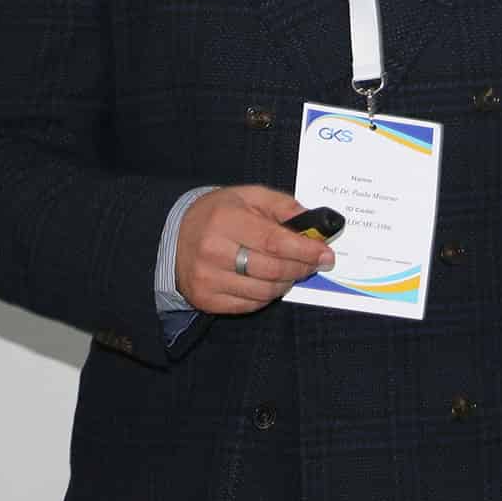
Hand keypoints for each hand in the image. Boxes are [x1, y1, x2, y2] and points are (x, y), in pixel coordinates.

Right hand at [174, 185, 335, 314]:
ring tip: (292, 271)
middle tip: (314, 263)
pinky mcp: (206, 299)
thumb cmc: (220, 213)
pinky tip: (270, 281)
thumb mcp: (249, 196)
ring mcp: (207, 279)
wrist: (176, 235)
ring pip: (264, 291)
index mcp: (225, 220)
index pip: (274, 241)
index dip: (305, 250)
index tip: (325, 254)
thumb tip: (316, 224)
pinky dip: (268, 295)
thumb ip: (284, 206)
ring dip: (287, 283)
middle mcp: (213, 251)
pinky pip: (250, 304)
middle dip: (301, 268)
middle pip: (272, 269)